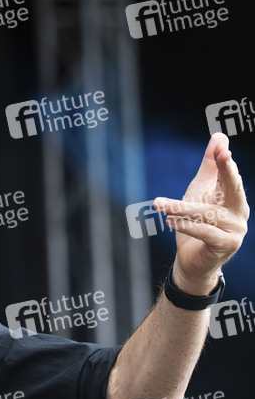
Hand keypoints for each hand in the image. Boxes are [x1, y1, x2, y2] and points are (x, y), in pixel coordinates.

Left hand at [153, 133, 248, 294]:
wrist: (191, 261)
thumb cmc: (195, 224)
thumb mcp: (199, 192)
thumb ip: (209, 167)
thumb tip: (219, 136)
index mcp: (234, 197)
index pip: (230, 175)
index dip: (224, 161)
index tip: (220, 146)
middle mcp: (239, 212)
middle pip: (234, 188)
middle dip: (227, 171)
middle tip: (221, 155)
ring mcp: (236, 230)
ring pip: (208, 214)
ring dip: (181, 208)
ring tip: (158, 204)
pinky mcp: (226, 246)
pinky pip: (206, 232)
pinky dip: (187, 226)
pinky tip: (170, 221)